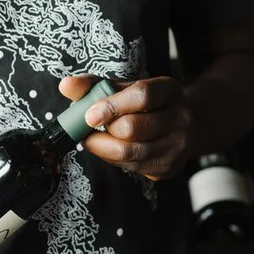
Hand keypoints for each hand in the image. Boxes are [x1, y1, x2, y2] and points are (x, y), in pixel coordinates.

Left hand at [58, 74, 193, 179]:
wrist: (187, 124)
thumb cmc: (148, 103)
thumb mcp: (126, 87)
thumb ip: (95, 85)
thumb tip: (66, 85)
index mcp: (169, 90)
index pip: (142, 96)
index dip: (112, 106)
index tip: (89, 115)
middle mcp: (180, 118)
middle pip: (133, 128)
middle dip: (104, 130)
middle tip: (89, 127)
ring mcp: (178, 146)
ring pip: (131, 153)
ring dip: (103, 148)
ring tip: (92, 139)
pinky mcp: (170, 168)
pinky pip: (133, 168)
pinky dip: (113, 159)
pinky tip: (109, 149)